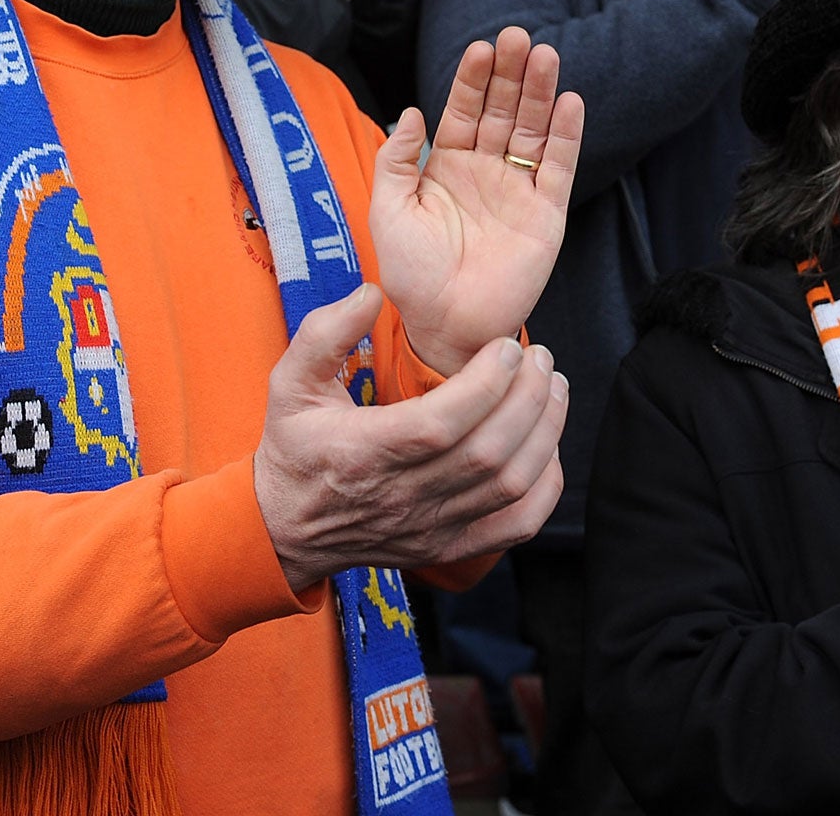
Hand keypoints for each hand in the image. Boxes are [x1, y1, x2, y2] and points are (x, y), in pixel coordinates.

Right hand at [252, 286, 566, 591]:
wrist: (286, 529)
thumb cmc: (294, 448)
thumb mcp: (289, 381)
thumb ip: (325, 333)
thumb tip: (372, 294)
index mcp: (363, 453)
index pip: (440, 424)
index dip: (485, 384)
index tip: (506, 346)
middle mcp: (402, 496)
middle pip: (487, 453)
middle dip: (527, 398)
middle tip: (540, 358)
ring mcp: (431, 527)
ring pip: (510, 486)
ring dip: (544, 433)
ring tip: (553, 388)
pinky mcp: (450, 546)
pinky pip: (516, 526)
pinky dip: (545, 486)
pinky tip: (547, 445)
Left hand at [371, 26, 584, 373]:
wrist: (443, 325)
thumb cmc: (410, 273)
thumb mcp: (387, 210)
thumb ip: (396, 159)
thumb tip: (410, 111)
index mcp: (447, 166)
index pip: (464, 110)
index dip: (473, 80)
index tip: (480, 48)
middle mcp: (485, 172)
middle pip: (503, 111)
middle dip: (511, 74)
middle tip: (519, 36)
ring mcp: (518, 190)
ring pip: (533, 130)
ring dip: (540, 93)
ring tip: (546, 55)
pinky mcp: (546, 215)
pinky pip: (559, 168)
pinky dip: (567, 135)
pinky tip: (570, 102)